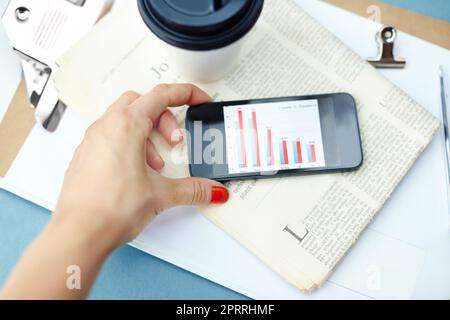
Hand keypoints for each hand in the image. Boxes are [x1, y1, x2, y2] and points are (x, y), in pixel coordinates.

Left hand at [54, 83, 228, 251]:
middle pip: (142, 102)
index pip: (161, 95)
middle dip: (165, 117)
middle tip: (175, 142)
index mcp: (126, 126)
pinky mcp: (86, 155)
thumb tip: (212, 189)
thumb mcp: (161, 195)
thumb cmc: (109, 209)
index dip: (186, 93)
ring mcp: (92, 140)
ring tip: (156, 163)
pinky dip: (129, 143)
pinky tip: (137, 171)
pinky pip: (111, 135)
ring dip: (147, 133)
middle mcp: (105, 127)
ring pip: (124, 118)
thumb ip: (193, 189)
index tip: (199, 99)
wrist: (78, 234)